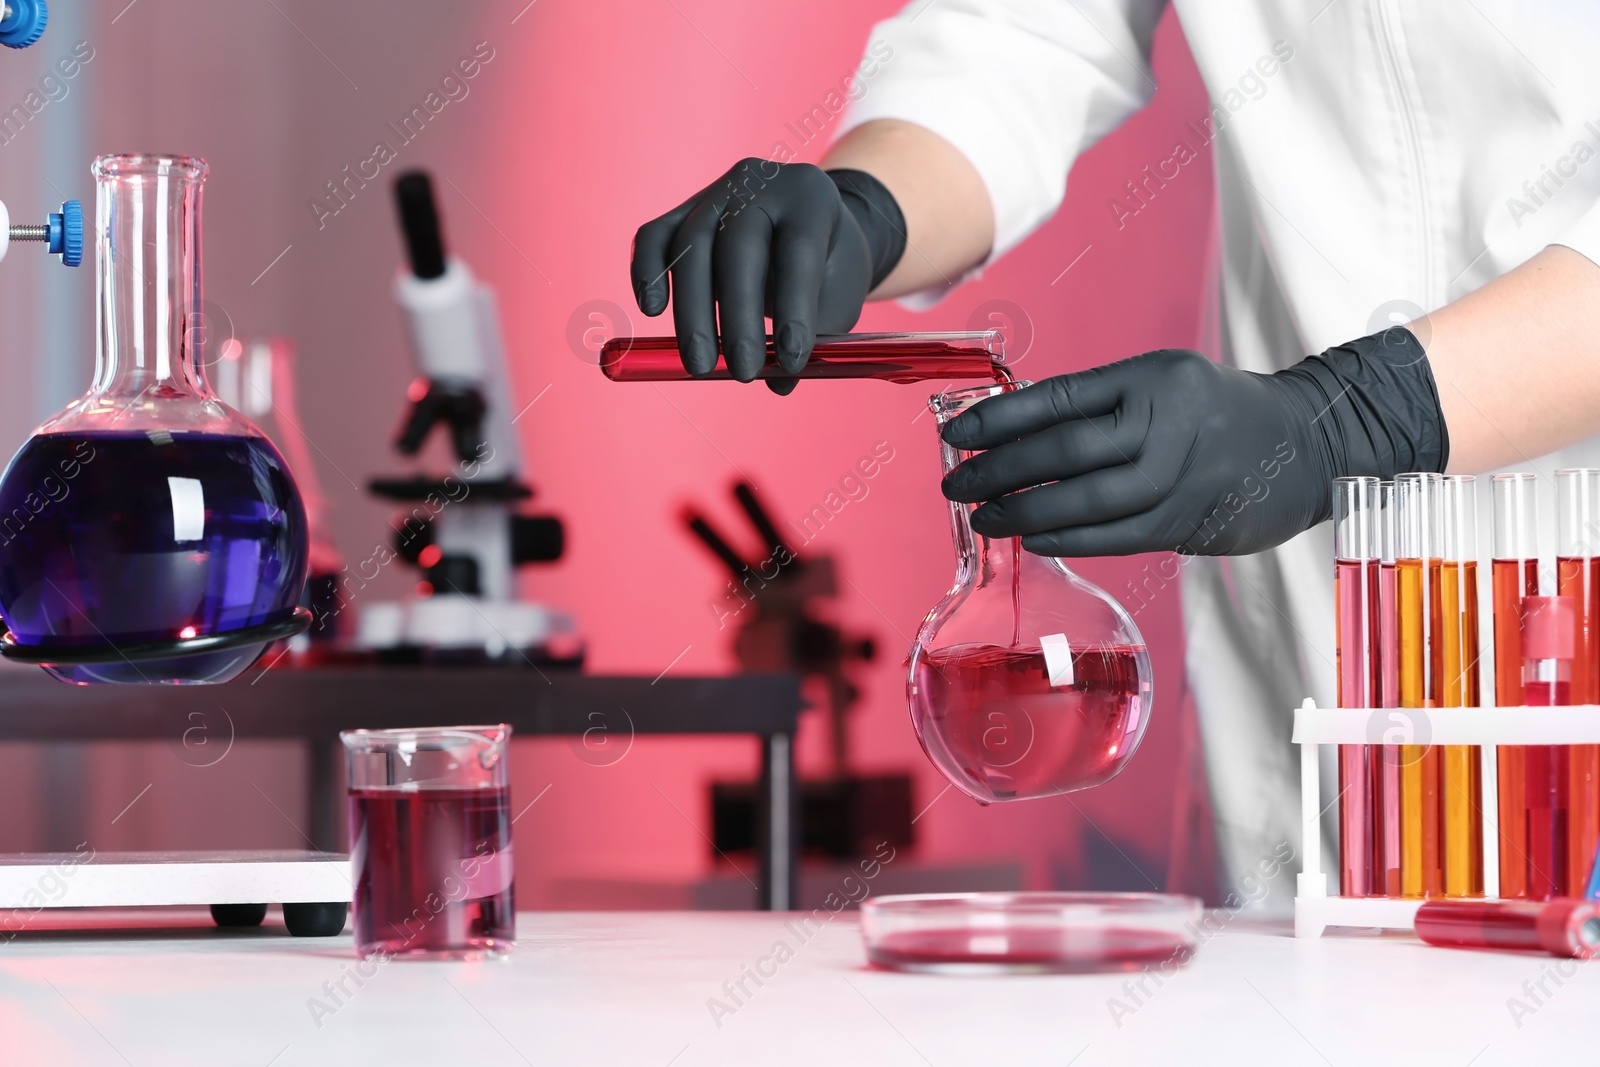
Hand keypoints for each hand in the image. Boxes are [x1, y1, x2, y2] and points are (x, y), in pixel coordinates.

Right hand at [630, 159, 872, 392]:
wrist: (812, 230)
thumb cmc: (827, 271)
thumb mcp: (836, 300)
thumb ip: (813, 336)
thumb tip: (775, 382)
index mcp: (811, 198)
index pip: (799, 249)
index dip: (795, 307)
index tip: (791, 361)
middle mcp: (761, 183)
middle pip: (737, 244)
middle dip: (736, 316)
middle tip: (740, 373)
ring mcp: (717, 192)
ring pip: (691, 244)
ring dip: (692, 311)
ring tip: (700, 366)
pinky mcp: (681, 210)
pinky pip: (655, 237)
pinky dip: (647, 273)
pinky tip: (653, 310)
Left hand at [939, 349, 1327, 555]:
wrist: (1310, 442)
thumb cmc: (1216, 410)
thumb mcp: (1163, 382)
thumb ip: (1098, 405)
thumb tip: (1014, 432)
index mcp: (1151, 378)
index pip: (1058, 399)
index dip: (999, 418)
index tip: (956, 433)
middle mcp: (1166, 423)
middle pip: (1064, 452)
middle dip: (999, 470)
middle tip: (956, 484)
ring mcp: (1181, 475)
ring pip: (1086, 500)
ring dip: (1025, 511)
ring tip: (984, 516)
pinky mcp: (1191, 520)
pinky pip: (1115, 535)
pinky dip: (1067, 538)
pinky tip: (1033, 537)